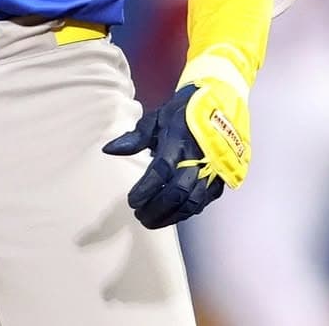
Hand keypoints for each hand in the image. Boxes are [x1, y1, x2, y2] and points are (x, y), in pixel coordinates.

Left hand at [102, 84, 231, 228]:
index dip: (146, 188)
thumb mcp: (157, 118)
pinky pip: (202, 203)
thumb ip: (135, 137)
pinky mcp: (219, 181)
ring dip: (170, 216)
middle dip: (156, 208)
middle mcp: (198, 158)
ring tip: (151, 220)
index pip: (162, 170)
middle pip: (177, 192)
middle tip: (139, 215)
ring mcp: (212, 171)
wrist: (218, 108)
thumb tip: (109, 149)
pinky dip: (184, 213)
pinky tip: (171, 216)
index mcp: (179, 139)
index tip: (131, 200)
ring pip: (191, 203)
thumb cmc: (183, 113)